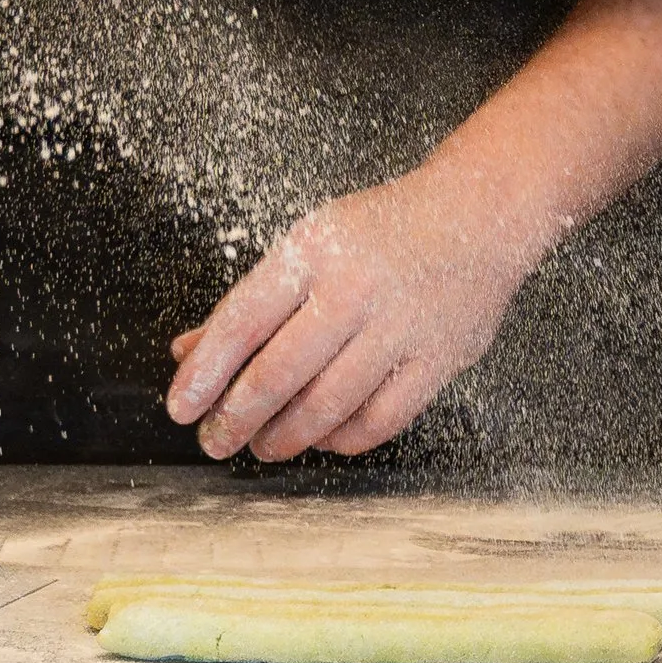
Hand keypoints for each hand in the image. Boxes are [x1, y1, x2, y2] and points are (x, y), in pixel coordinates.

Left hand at [165, 168, 535, 462]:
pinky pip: (378, 420)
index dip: (204, 372)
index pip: (242, 321)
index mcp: (314, 251)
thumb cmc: (385, 231)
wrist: (481, 216)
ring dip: (284, 437)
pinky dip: (341, 439)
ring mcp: (401, 327)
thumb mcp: (310, 243)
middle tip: (215, 440)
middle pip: (279, 373)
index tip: (180, 407)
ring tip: (263, 446)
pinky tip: (322, 438)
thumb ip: (250, 302)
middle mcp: (355, 288)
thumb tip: (189, 351)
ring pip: (326, 405)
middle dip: (236, 418)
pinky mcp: (438, 360)